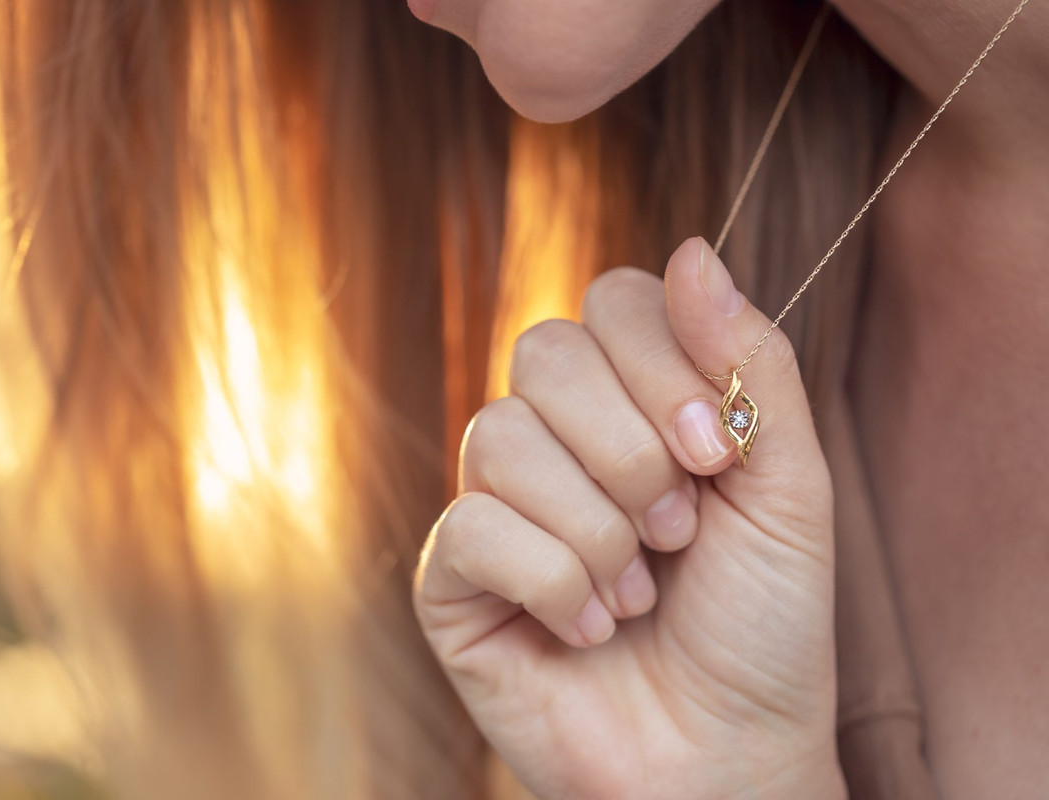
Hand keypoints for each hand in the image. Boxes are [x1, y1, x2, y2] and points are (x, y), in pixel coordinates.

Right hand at [412, 238, 845, 798]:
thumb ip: (749, 362)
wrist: (725, 756)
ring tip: (638, 588)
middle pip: (543, 354)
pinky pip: (474, 528)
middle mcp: (555, 439)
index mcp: (632, 402)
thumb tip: (690, 248)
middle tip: (679, 531)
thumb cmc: (762, 626)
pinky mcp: (453, 577)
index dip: (660, 363)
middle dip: (630, 451)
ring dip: (595, 529)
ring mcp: (497, 503)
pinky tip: (588, 628)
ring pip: (501, 436)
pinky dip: (553, 584)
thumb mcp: (788, 484)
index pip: (610, 301)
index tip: (715, 453)